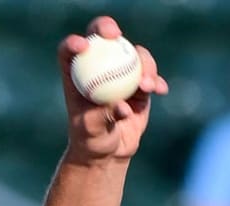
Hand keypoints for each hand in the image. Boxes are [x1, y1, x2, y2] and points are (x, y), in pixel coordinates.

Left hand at [58, 16, 167, 163]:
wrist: (109, 151)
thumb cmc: (91, 141)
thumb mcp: (91, 131)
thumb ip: (103, 117)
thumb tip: (122, 106)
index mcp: (75, 76)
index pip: (69, 52)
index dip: (73, 43)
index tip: (83, 45)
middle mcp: (97, 69)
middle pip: (101, 39)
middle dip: (107, 28)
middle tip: (115, 35)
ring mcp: (119, 73)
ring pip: (132, 54)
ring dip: (143, 63)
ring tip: (146, 86)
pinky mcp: (138, 84)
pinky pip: (150, 75)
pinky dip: (156, 80)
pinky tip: (160, 90)